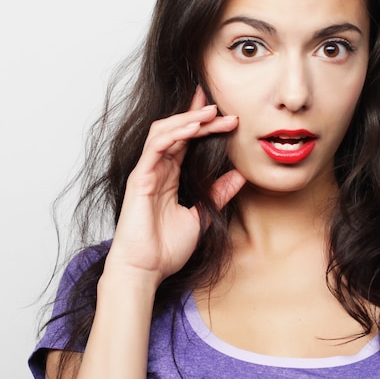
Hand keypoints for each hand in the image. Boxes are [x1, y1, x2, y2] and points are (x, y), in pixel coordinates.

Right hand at [103, 87, 244, 285]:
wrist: (146, 270)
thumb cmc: (166, 249)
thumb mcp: (201, 216)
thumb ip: (217, 194)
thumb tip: (239, 176)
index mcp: (169, 177)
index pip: (186, 141)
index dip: (201, 124)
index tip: (223, 112)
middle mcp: (157, 170)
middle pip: (177, 131)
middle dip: (199, 116)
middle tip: (224, 108)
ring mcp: (147, 172)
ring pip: (165, 132)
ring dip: (188, 119)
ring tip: (211, 111)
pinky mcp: (140, 178)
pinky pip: (156, 147)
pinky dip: (175, 134)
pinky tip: (193, 128)